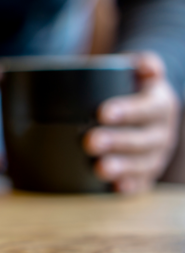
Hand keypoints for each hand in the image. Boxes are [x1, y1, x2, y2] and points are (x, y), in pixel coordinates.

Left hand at [84, 52, 180, 192]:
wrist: (146, 108)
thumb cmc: (131, 89)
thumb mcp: (137, 72)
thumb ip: (141, 65)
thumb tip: (141, 63)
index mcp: (160, 105)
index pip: (147, 108)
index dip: (127, 110)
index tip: (102, 112)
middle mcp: (162, 132)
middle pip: (142, 139)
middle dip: (116, 142)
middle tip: (90, 142)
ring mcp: (156, 155)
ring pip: (143, 164)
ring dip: (122, 168)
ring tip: (99, 169)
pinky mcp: (147, 173)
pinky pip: (143, 184)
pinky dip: (131, 187)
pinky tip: (116, 189)